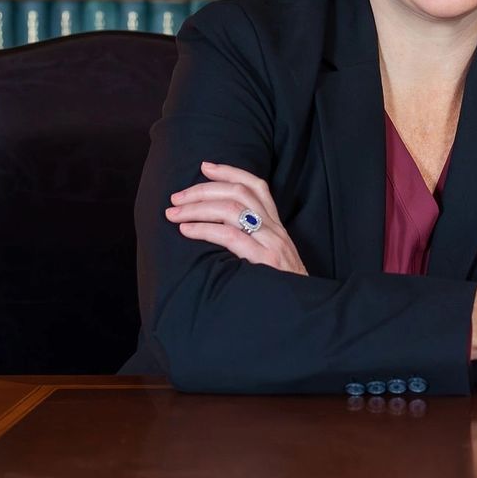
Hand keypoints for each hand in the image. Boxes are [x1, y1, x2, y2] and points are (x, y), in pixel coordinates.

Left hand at [165, 161, 307, 275]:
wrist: (303, 310)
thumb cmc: (279, 288)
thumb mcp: (271, 259)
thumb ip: (252, 242)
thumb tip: (215, 232)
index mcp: (276, 227)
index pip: (257, 186)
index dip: (230, 172)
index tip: (205, 166)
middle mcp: (275, 229)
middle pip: (240, 192)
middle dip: (204, 190)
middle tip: (176, 197)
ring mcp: (271, 243)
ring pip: (232, 208)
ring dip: (197, 207)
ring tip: (174, 214)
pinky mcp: (264, 260)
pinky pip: (230, 235)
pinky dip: (204, 229)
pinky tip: (186, 231)